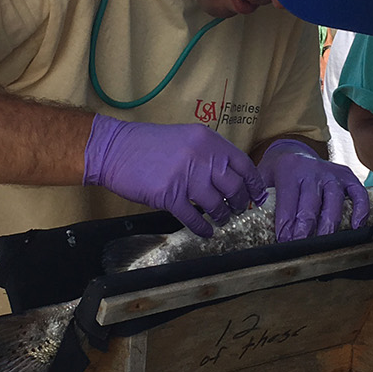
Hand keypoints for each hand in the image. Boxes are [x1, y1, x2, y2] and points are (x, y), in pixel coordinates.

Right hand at [83, 115, 265, 236]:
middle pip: (233, 187)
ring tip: (220, 220)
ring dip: (221, 216)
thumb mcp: (186, 139)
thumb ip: (208, 154)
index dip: (254, 183)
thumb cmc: (149, 146)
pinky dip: (202, 228)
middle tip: (238, 210)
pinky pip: (193, 218)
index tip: (258, 196)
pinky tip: (205, 232)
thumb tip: (230, 177)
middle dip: (239, 203)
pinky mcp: (169, 195)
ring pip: (216, 204)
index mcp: (208, 140)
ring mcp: (185, 176)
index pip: (243, 164)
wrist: (115, 149)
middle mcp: (201, 156)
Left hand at [257, 139, 368, 241]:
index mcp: (289, 170)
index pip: (288, 199)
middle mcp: (312, 170)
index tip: (283, 240)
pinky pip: (358, 193)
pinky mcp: (347, 177)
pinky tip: (356, 226)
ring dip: (328, 223)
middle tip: (300, 245)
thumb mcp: (263, 179)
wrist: (294, 153)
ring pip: (334, 199)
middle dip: (305, 226)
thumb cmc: (277, 174)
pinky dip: (360, 209)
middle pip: (311, 201)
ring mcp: (332, 173)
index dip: (285, 222)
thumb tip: (249, 217)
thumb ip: (257, 196)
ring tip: (322, 242)